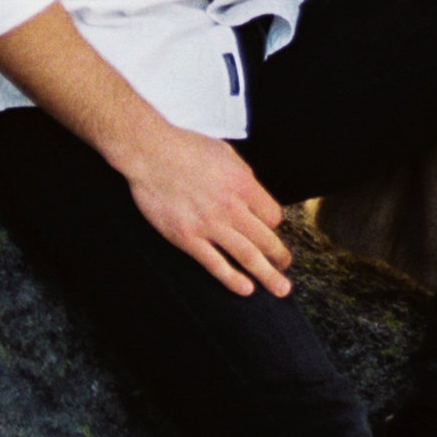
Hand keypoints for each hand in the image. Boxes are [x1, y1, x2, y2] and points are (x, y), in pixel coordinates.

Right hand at [121, 119, 291, 298]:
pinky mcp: (187, 238)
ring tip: (280, 289)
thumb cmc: (185, 147)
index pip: (273, 215)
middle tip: (285, 267)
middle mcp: (231, 207)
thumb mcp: (225, 153)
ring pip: (247, 256)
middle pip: (266, 239)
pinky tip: (246, 288)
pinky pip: (215, 264)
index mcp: (243, 184)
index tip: (270, 232)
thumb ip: (243, 175)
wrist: (150, 152)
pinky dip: (233, 279)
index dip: (274, 226)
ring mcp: (209, 225)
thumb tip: (253, 191)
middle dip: (280, 257)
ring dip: (267, 275)